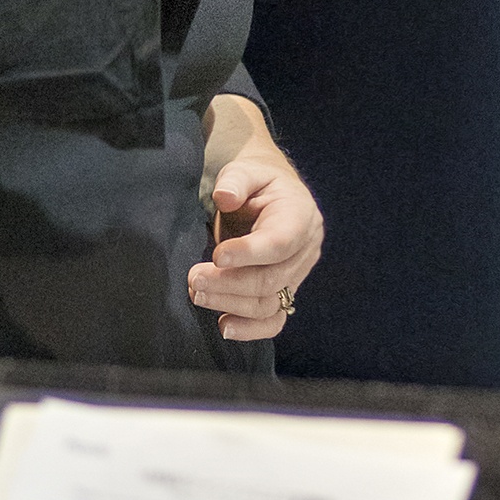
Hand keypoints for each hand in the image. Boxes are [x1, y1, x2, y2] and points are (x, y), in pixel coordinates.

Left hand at [187, 94, 323, 339]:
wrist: (264, 193)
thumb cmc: (252, 181)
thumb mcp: (244, 170)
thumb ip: (235, 181)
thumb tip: (224, 197)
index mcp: (300, 215)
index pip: (280, 242)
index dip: (249, 253)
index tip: (216, 256)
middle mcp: (305, 249)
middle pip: (271, 278)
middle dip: (229, 283)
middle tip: (193, 278)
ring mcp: (297, 274)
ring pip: (269, 303)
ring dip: (230, 304)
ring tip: (197, 294)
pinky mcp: (285, 291)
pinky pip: (274, 320)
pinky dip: (250, 329)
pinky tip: (223, 326)